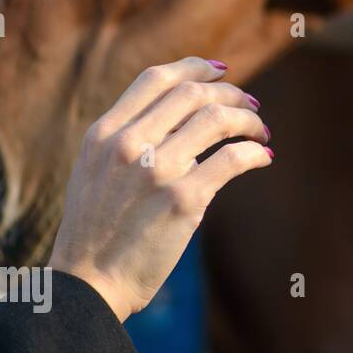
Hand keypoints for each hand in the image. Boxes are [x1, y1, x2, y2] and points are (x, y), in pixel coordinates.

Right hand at [49, 57, 272, 320]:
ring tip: (261, 131)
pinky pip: (233, 158)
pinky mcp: (184, 199)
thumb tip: (183, 118)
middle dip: (231, 94)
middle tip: (252, 107)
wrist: (88, 284)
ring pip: (218, 119)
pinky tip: (263, 157)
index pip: (156, 79)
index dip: (195, 67)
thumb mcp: (95, 171)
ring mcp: (157, 170)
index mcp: (104, 134)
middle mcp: (128, 144)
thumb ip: (129, 140)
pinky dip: (256, 152)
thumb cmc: (96, 232)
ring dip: (249, 121)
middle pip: (194, 93)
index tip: (222, 71)